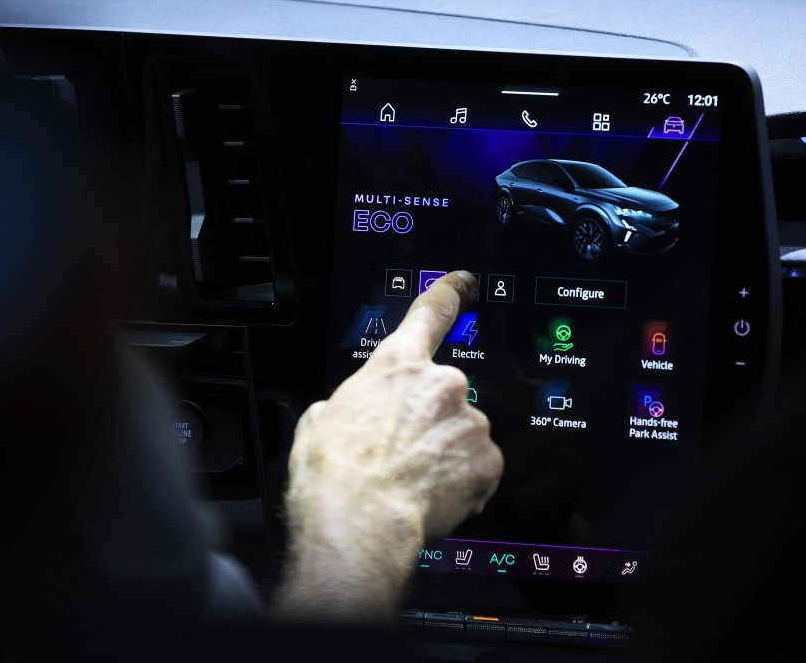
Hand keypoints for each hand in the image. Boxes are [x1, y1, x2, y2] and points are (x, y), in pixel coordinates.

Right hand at [271, 271, 502, 625]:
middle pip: (444, 396)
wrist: (358, 522)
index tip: (464, 283)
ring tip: (413, 482)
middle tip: (403, 454)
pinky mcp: (487, 458)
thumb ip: (344, 405)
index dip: (449, 294)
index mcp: (396, 366)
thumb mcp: (318, 423)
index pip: (429, 314)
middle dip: (429, 422)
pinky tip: (436, 497)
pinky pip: (481, 467)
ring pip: (463, 434)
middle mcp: (441, 384)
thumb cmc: (333, 475)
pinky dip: (465, 483)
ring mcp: (468, 420)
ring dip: (446, 455)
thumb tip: (342, 414)